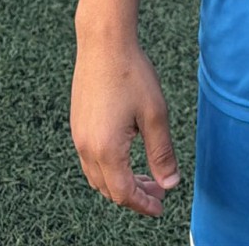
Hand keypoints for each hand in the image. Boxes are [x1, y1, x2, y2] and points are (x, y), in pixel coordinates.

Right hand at [70, 39, 179, 216]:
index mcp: (106, 149)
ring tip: (146, 176)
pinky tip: (127, 155)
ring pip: (98, 176)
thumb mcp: (155, 114)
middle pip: (109, 189)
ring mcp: (79, 136)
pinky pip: (91, 160)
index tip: (161, 207)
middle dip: (134, 195)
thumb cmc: (131, 73)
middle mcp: (87, 148)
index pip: (124, 193)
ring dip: (121, 182)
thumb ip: (161, 153)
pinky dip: (109, 168)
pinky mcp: (78, 124)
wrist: (104, 42)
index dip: (144, 204)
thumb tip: (171, 184)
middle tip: (159, 191)